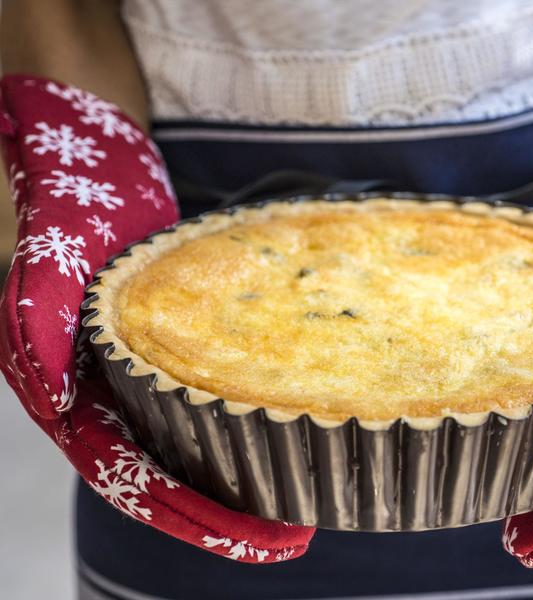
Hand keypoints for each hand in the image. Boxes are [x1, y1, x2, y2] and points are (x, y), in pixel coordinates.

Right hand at [0, 76, 313, 562]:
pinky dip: (235, 414)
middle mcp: (100, 394)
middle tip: (294, 530)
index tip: (264, 540)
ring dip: (235, 469)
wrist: (83, 148)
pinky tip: (278, 414)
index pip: (135, 480)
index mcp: (66, 394)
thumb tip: (58, 400)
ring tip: (299, 486)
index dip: (197, 516)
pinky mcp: (160, 343)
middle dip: (226, 509)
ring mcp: (130, 371)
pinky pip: (200, 394)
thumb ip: (37, 325)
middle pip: (166, 476)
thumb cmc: (62, 198)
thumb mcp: (44, 258)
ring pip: (185, 442)